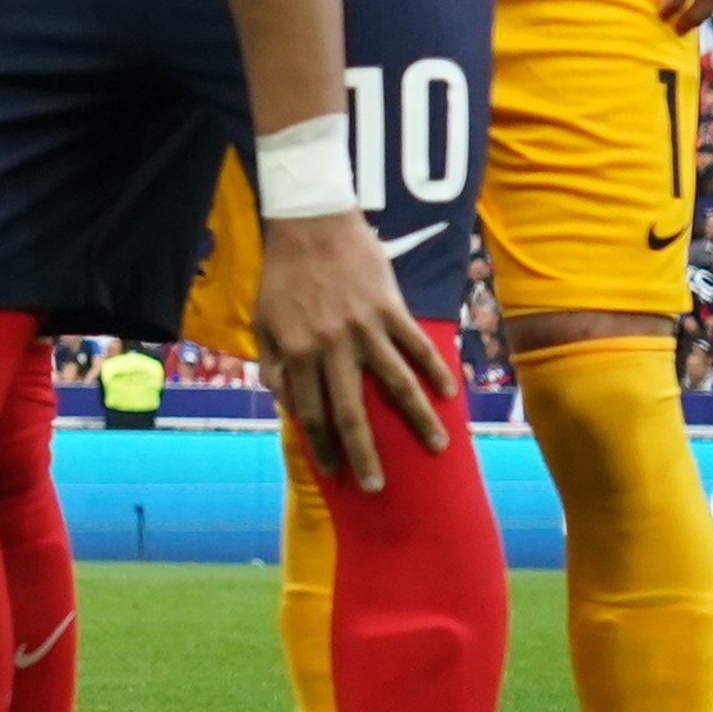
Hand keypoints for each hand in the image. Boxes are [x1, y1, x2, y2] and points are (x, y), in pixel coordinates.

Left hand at [251, 210, 452, 493]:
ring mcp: (364, 328)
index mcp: (296, 352)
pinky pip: (417, 346)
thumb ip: (271, 363)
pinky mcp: (390, 308)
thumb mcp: (262, 320)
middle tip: (378, 487)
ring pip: (396, 384)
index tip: (336, 475)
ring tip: (436, 449)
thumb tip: (285, 404)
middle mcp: (331, 347)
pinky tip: (450, 394)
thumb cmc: (282, 275)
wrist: (309, 224)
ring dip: (418, 421)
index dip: (323, 447)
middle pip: (351, 412)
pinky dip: (435, 370)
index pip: (311, 413)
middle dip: (364, 454)